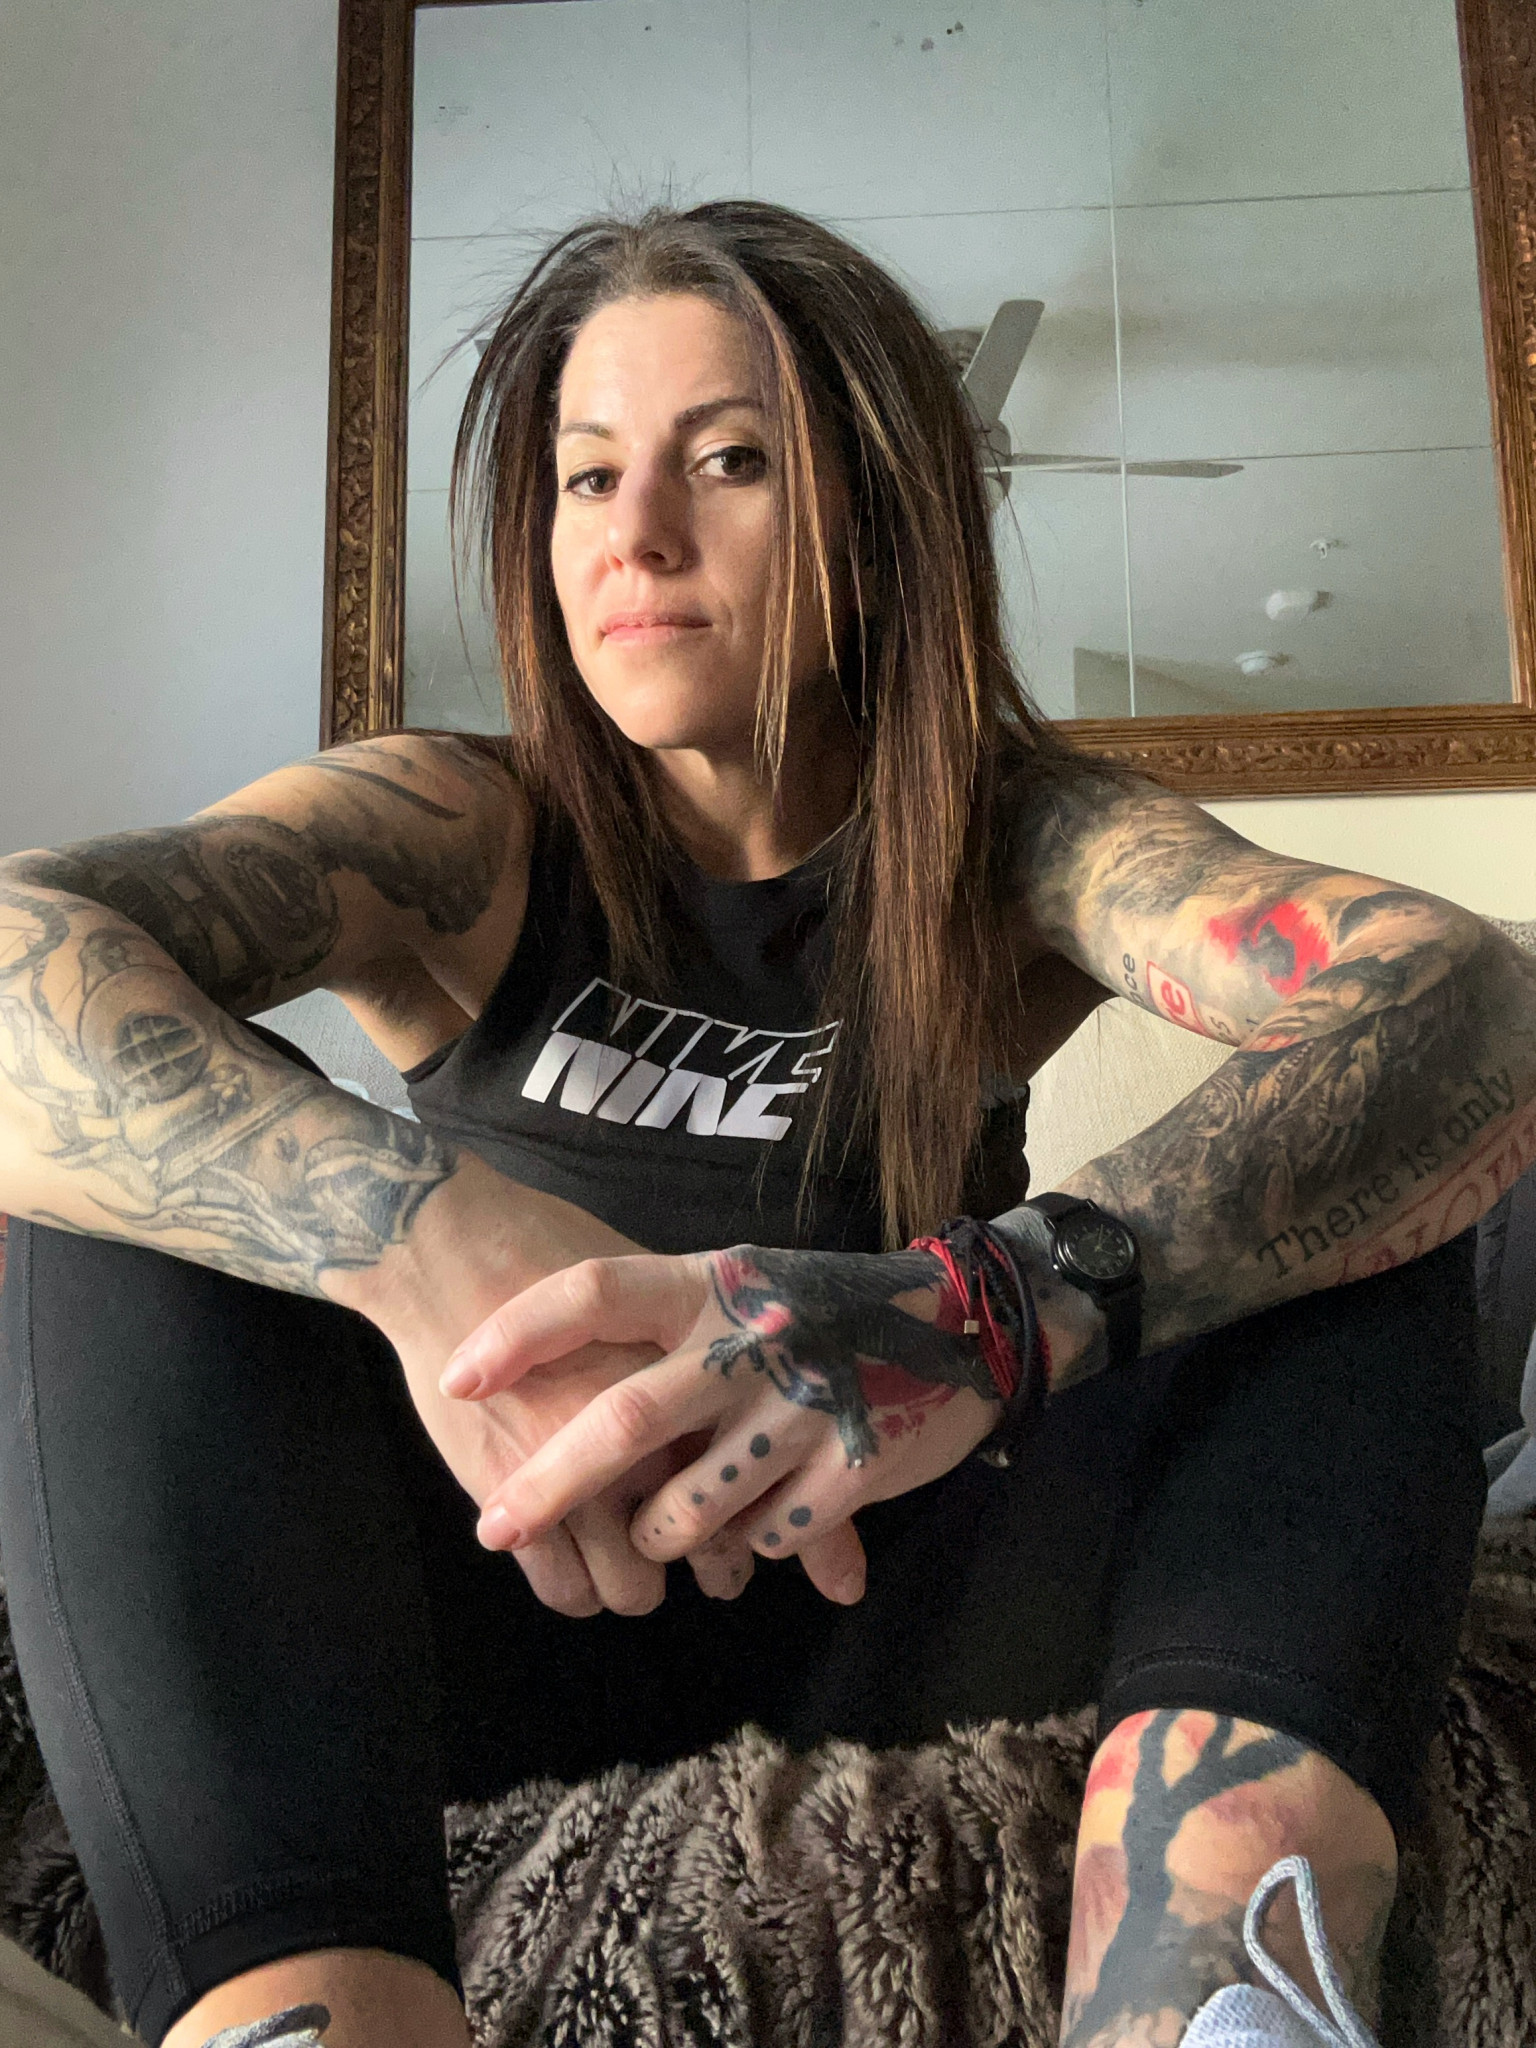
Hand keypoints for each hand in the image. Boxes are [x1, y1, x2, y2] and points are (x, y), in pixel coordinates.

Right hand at [332, 1152, 754, 1615]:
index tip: (751, 1516)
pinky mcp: (518, 1503)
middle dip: (717, 1568)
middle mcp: (656, 1444)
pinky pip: (567, 1590)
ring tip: (627, 1553)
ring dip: (636, 1579)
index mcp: (703, 1387)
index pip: (765, 1492)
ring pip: (635, 1589)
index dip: (767, 1523)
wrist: (457, 1253)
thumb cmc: (561, 1251)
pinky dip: (577, 1586)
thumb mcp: (662, 1287)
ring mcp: (586, 1481)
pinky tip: (573, 1555)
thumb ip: (715, 1351)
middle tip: (698, 1549)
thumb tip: (770, 1410)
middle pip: (714, 1558)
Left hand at [438, 1241, 1007, 1603]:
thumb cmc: (823, 1306)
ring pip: (688, 1509)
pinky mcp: (852, 1471)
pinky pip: (767, 1540)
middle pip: (625, 1421)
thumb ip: (665, 1325)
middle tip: (494, 1531)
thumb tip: (553, 1380)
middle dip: (548, 1486)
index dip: (519, 1334)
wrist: (966, 1322)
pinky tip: (757, 1530)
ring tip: (652, 1536)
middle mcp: (751, 1340)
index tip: (456, 1378)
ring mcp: (803, 1409)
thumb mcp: (743, 1284)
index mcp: (714, 1284)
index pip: (595, 1292)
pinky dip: (749, 1550)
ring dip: (656, 1537)